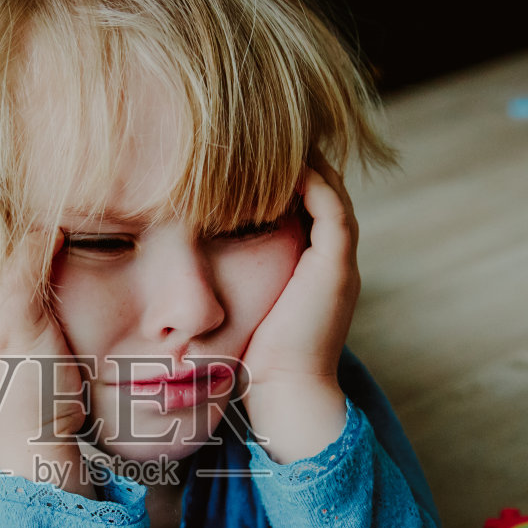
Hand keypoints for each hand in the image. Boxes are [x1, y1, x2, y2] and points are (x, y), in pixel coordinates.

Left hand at [239, 154, 359, 462]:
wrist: (281, 392)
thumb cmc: (252, 362)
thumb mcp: (240, 311)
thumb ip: (230, 286)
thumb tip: (188, 273)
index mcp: (314, 273)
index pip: (306, 210)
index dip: (284, 182)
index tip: (248, 159)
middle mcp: (333, 263)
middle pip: (323, 194)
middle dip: (297, 163)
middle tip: (265, 135)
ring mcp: (339, 264)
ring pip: (331, 194)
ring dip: (306, 164)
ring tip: (274, 138)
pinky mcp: (335, 266)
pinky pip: (331, 208)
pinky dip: (312, 182)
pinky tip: (283, 164)